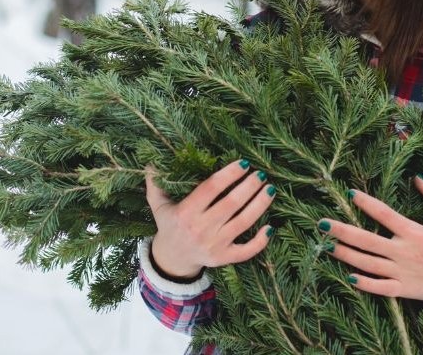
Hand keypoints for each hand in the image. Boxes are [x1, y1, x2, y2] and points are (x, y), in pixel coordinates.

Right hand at [145, 160, 275, 278]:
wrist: (171, 260)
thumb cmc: (168, 225)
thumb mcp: (157, 204)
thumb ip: (155, 182)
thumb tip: (151, 162)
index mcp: (185, 212)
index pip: (211, 188)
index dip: (229, 174)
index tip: (244, 163)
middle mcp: (201, 229)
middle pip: (231, 203)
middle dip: (249, 186)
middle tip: (261, 174)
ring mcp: (214, 245)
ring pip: (243, 223)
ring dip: (259, 205)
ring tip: (270, 189)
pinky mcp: (223, 258)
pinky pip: (246, 251)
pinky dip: (260, 241)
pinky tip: (270, 227)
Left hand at [319, 176, 422, 304]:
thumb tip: (417, 177)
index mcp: (415, 232)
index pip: (384, 214)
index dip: (365, 202)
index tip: (349, 193)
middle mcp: (405, 252)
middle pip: (367, 240)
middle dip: (342, 231)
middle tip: (321, 224)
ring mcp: (403, 273)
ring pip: (367, 264)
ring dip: (346, 255)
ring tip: (327, 246)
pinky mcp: (406, 290)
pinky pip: (381, 288)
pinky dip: (364, 284)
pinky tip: (349, 277)